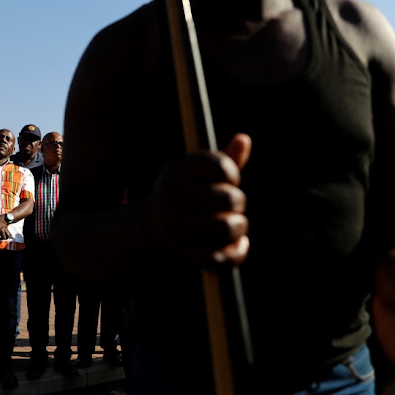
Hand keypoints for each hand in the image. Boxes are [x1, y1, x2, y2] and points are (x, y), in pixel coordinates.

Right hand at [151, 133, 250, 266]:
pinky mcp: (181, 249)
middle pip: (229, 198)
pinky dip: (236, 252)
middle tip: (233, 205)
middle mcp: (172, 194)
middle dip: (239, 202)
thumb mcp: (198, 173)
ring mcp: (174, 223)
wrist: (150, 224)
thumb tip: (244, 139)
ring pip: (226, 227)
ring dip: (239, 227)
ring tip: (235, 224)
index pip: (222, 168)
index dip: (232, 175)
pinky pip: (218, 256)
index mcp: (177, 169)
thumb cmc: (184, 193)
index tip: (226, 180)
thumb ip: (225, 159)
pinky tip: (241, 244)